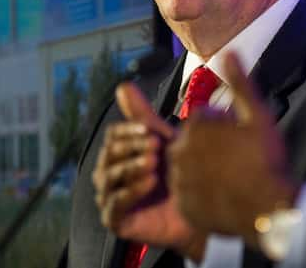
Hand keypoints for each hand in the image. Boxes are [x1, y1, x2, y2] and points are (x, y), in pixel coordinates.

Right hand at [93, 83, 205, 257]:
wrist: (197, 208)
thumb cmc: (179, 171)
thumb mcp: (163, 139)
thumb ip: (142, 115)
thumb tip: (122, 85)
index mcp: (117, 152)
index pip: (113, 135)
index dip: (130, 131)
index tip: (151, 130)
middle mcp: (108, 173)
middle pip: (110, 154)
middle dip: (133, 148)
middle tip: (156, 145)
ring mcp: (109, 197)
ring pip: (110, 178)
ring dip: (132, 168)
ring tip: (154, 163)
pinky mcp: (114, 220)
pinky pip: (114, 205)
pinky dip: (130, 192)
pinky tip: (150, 183)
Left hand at [167, 51, 299, 249]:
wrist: (271, 210)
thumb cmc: (267, 160)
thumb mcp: (258, 116)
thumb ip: (240, 83)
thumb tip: (229, 51)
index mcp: (197, 127)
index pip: (204, 119)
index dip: (226, 126)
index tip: (242, 138)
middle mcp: (181, 151)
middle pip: (193, 141)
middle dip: (212, 147)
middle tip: (238, 159)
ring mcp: (180, 180)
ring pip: (189, 166)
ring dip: (206, 168)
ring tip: (233, 178)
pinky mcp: (183, 204)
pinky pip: (188, 193)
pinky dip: (202, 192)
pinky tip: (224, 194)